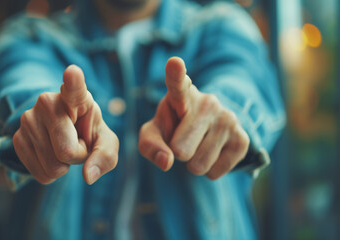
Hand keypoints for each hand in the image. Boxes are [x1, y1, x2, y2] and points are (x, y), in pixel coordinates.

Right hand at [13, 65, 118, 184]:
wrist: (63, 133)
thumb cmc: (87, 132)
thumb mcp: (105, 141)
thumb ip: (105, 156)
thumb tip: (89, 176)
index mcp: (76, 97)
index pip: (74, 88)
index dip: (73, 81)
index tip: (73, 71)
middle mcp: (48, 102)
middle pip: (67, 152)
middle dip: (77, 157)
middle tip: (76, 143)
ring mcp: (28, 119)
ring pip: (52, 166)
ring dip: (63, 165)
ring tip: (62, 146)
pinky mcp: (16, 138)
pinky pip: (39, 174)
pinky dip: (50, 173)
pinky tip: (51, 154)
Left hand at [138, 57, 249, 179]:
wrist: (207, 130)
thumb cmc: (173, 128)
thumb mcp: (153, 134)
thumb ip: (150, 145)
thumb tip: (167, 162)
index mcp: (180, 94)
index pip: (177, 83)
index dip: (176, 74)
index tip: (175, 63)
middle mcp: (207, 102)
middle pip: (180, 150)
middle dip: (178, 153)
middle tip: (183, 140)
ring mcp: (228, 119)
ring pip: (199, 165)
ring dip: (194, 163)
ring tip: (198, 145)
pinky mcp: (243, 139)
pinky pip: (215, 172)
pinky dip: (209, 171)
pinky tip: (212, 153)